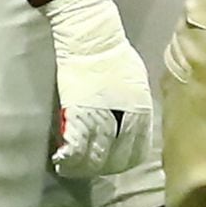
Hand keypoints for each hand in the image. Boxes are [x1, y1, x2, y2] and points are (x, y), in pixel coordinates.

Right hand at [41, 0, 161, 184]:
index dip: (125, 161)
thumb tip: (134, 124)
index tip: (114, 162)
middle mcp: (124, 120)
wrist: (92, 38)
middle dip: (104, 167)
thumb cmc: (116, 55)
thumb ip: (138, 107)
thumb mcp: (139, 83)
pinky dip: (69, 158)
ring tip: (74, 168)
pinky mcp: (77, 113)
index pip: (137, 151)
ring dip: (83, 167)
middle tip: (92, 168)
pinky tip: (62, 161)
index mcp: (142, 112)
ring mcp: (100, 118)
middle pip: (116, 158)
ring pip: (94, 157)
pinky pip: (75, 147)